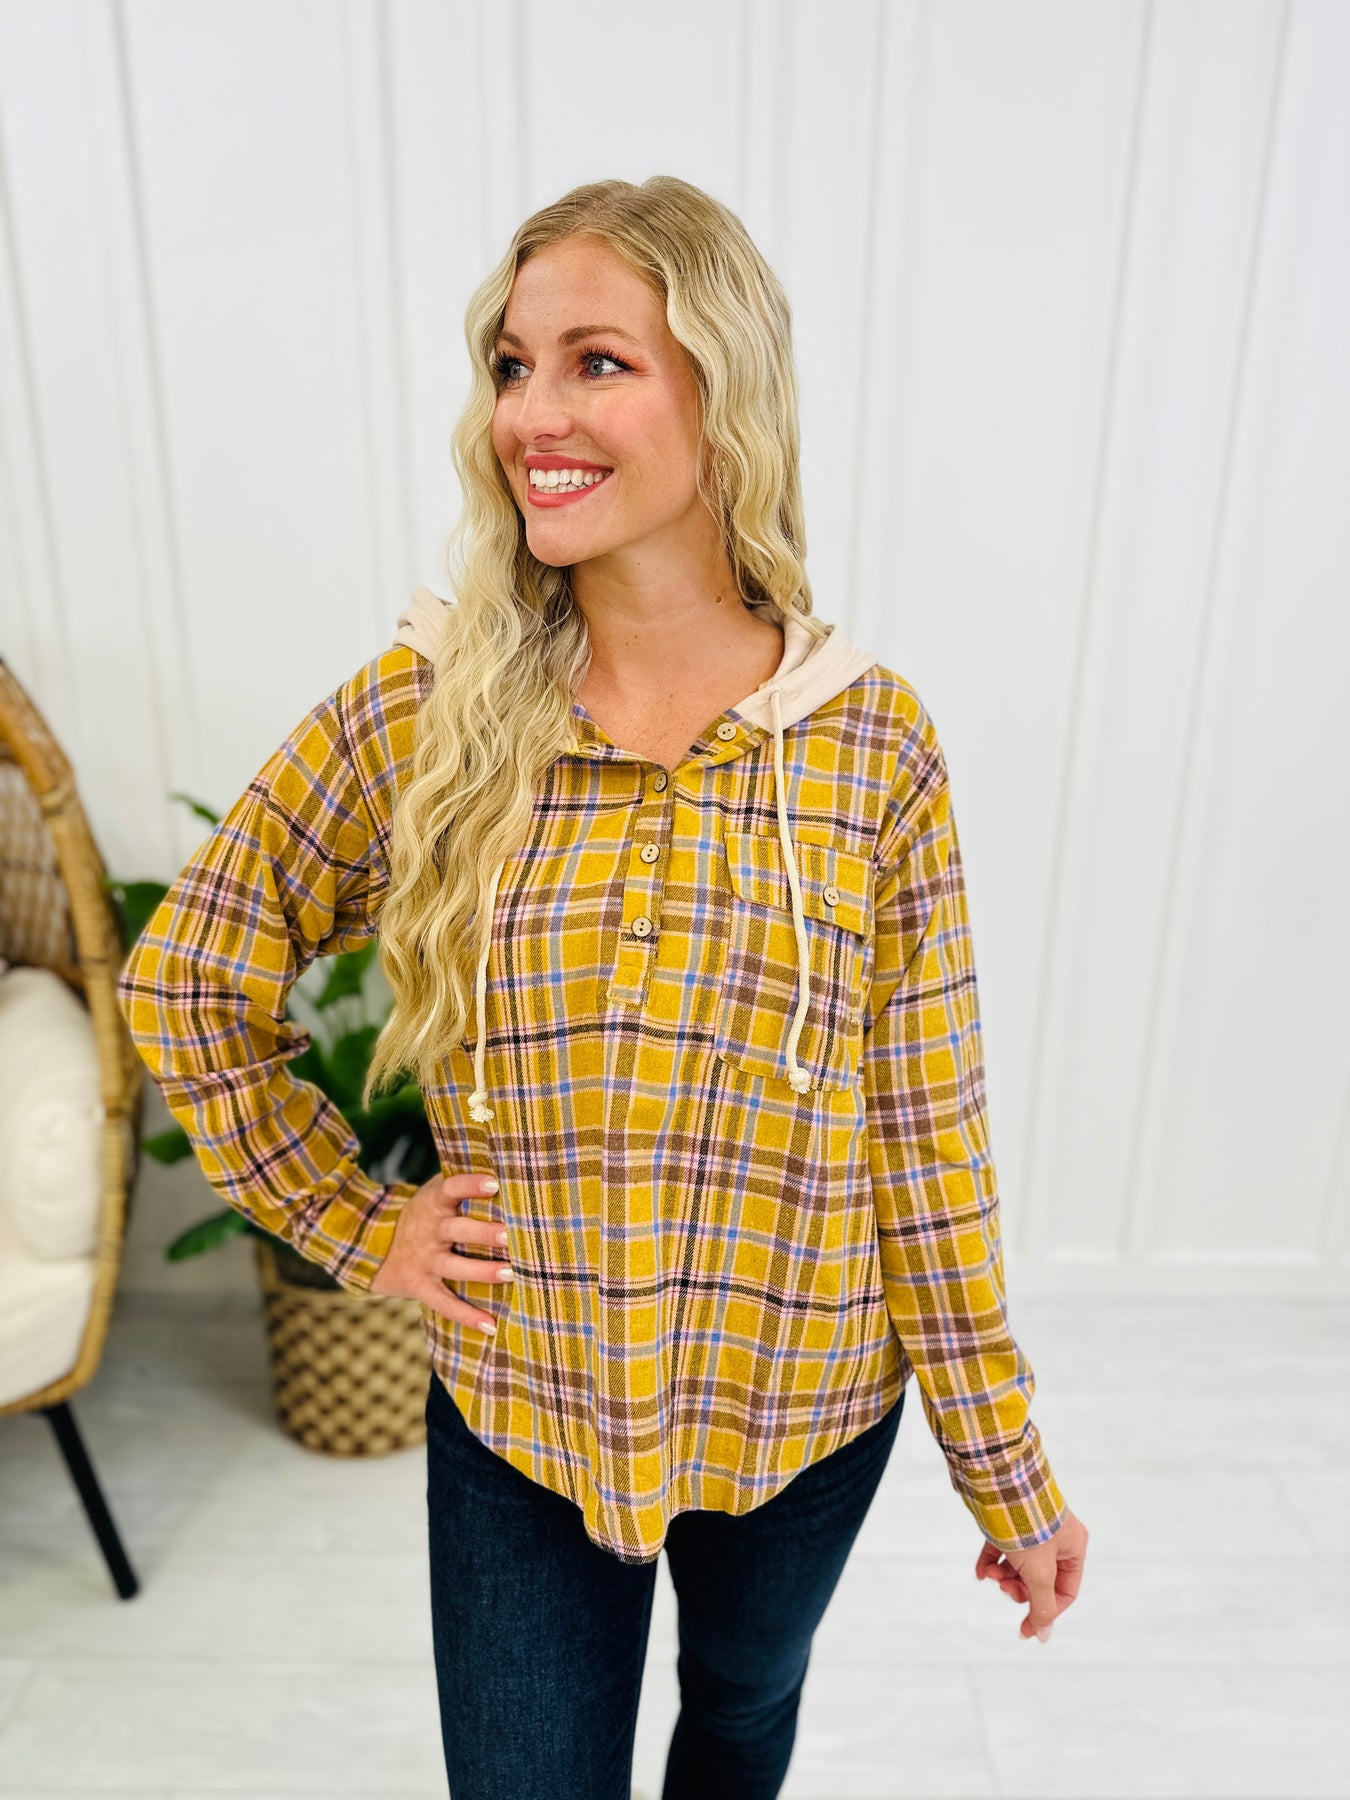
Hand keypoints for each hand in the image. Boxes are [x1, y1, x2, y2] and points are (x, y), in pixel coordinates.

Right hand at [369, 1168, 511, 1333]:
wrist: (375, 1246)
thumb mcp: (434, 1192)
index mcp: (434, 1202)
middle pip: (457, 1230)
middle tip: (512, 1235)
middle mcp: (430, 1230)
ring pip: (454, 1266)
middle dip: (485, 1233)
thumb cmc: (426, 1214)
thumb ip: (462, 1182)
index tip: (494, 1183)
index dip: (471, 1185)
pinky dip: (467, 1316)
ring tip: (510, 1273)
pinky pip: (444, 1303)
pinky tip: (491, 1326)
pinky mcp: (421, 1285)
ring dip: (483, 1271)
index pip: (451, 1188)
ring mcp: (425, 1260)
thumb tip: (506, 1166)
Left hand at [975, 1507, 1087, 1641]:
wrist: (999, 1484)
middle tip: (1004, 1588)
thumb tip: (1043, 1635)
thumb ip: (1042, 1605)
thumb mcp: (1039, 1572)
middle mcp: (1055, 1537)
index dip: (1046, 1612)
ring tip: (989, 1576)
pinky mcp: (1009, 1521)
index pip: (1065, 1591)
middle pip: (1041, 1580)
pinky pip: (1002, 1549)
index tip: (1025, 1628)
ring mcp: (1031, 1529)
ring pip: (1020, 1565)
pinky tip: (981, 1572)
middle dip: (1020, 1589)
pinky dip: (991, 1562)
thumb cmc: (1027, 1526)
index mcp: (1073, 1546)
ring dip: (1004, 1576)